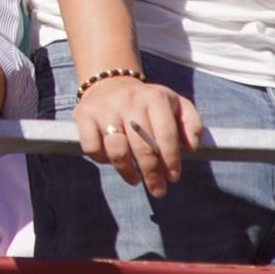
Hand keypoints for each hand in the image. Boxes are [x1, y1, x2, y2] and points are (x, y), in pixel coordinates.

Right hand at [73, 76, 202, 196]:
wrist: (110, 83)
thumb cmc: (148, 102)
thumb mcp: (175, 104)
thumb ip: (191, 123)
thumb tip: (191, 147)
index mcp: (154, 97)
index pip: (166, 135)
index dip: (171, 160)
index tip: (173, 177)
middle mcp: (128, 100)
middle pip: (142, 147)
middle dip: (152, 174)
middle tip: (158, 190)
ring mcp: (104, 108)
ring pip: (116, 149)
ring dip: (127, 171)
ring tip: (135, 179)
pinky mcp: (83, 115)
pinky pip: (92, 147)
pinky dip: (102, 159)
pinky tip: (111, 160)